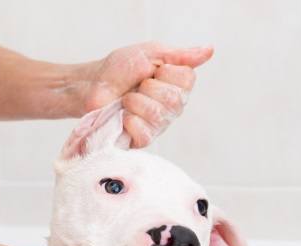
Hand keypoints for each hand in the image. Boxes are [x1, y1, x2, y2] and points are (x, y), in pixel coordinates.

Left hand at [78, 42, 212, 147]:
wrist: (91, 86)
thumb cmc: (119, 70)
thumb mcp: (149, 54)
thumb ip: (179, 55)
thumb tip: (209, 51)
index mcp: (177, 85)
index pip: (187, 80)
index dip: (166, 72)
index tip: (152, 70)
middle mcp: (172, 107)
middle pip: (174, 100)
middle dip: (148, 88)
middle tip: (137, 86)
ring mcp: (159, 125)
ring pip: (158, 115)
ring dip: (136, 102)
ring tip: (126, 100)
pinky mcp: (142, 139)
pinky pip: (145, 133)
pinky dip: (130, 120)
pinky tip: (123, 116)